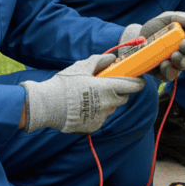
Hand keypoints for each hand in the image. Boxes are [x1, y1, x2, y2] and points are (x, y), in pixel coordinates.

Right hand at [21, 53, 144, 133]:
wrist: (46, 106)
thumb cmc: (64, 84)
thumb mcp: (82, 67)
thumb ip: (100, 61)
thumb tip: (112, 58)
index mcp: (108, 88)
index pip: (134, 86)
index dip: (138, 82)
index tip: (138, 79)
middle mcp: (108, 104)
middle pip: (124, 98)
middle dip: (119, 91)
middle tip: (107, 85)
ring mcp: (102, 117)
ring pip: (111, 108)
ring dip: (107, 102)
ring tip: (89, 96)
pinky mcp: (94, 126)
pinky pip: (101, 117)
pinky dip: (96, 112)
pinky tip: (83, 107)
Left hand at [119, 11, 184, 81]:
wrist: (136, 41)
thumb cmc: (154, 28)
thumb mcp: (163, 19)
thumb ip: (177, 17)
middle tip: (183, 45)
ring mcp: (177, 62)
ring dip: (181, 60)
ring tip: (174, 55)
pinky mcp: (166, 72)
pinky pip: (171, 75)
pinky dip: (169, 70)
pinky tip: (164, 64)